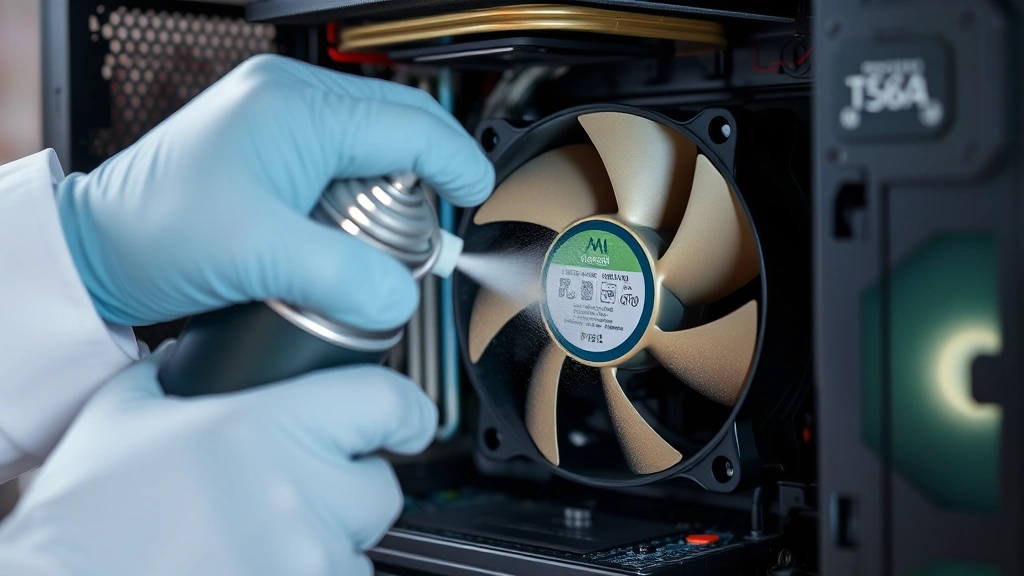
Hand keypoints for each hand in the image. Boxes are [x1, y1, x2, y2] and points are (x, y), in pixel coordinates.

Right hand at [0, 343, 435, 575]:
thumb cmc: (89, 516)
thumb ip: (182, 374)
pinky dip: (311, 570)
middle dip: (351, 482)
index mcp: (265, 425)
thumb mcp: (128, 413)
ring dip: (330, 534)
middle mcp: (298, 492)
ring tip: (263, 532)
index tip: (405, 419)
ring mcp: (304, 556)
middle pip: (381, 483)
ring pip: (361, 541)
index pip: (389, 402)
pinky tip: (258, 562)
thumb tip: (208, 357)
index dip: (404, 410)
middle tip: (299, 486)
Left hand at [56, 54, 492, 328]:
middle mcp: (291, 98)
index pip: (410, 124)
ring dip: (390, 194)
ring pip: (373, 146)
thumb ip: (344, 276)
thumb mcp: (259, 257)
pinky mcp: (273, 143)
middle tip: (422, 239)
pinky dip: (359, 196)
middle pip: (398, 129)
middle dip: (424, 181)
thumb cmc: (154, 234)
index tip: (478, 197)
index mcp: (296, 106)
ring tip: (375, 244)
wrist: (96, 245)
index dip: (455, 162)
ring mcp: (280, 116)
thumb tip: (402, 297)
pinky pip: (343, 160)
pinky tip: (347, 232)